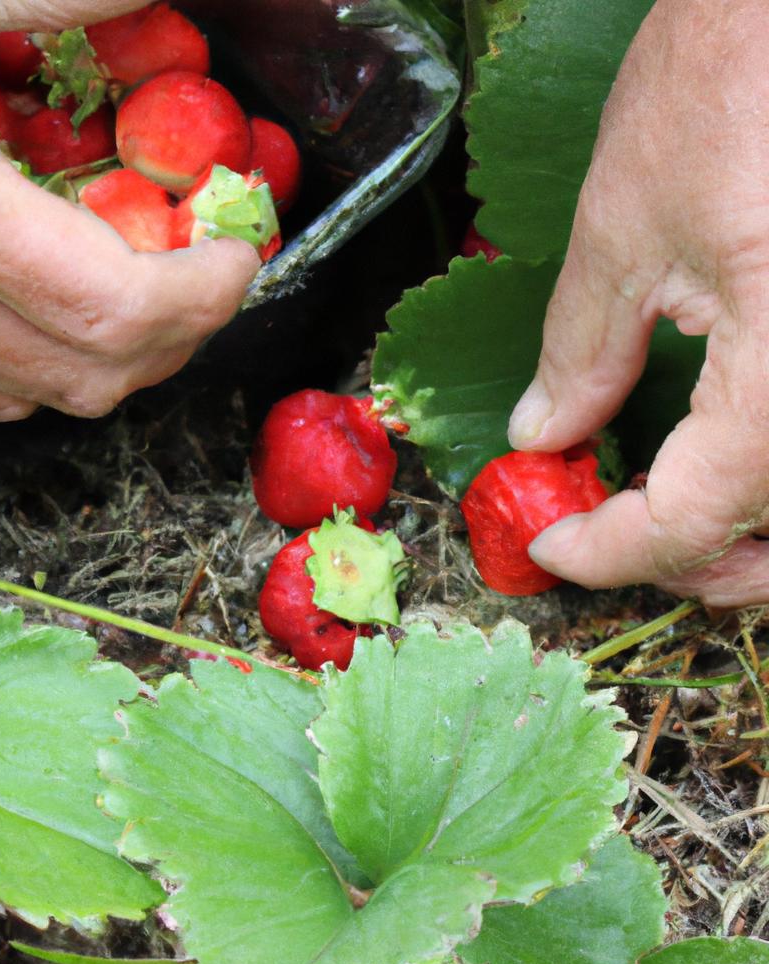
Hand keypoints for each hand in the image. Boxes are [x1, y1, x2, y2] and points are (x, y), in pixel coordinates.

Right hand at [0, 1, 258, 420]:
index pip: (115, 308)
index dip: (202, 297)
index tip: (239, 255)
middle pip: (88, 377)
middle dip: (177, 341)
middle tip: (209, 280)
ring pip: (29, 397)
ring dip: (112, 363)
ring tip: (150, 300)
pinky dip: (35, 368)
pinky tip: (47, 317)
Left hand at [506, 0, 768, 606]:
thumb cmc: (732, 75)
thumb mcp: (624, 229)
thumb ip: (581, 354)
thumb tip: (542, 434)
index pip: (693, 521)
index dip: (609, 551)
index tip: (550, 544)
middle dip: (686, 562)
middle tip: (604, 535)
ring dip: (740, 537)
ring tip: (660, 513)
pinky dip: (767, 477)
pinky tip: (720, 454)